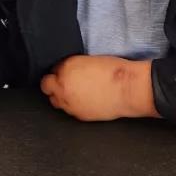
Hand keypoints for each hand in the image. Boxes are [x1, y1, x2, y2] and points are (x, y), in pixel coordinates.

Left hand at [40, 56, 157, 121]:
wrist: (128, 89)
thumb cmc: (115, 71)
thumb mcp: (90, 60)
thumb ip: (74, 67)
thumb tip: (70, 72)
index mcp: (66, 68)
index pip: (52, 69)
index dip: (60, 71)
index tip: (66, 72)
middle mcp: (63, 86)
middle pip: (47, 86)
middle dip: (54, 84)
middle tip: (65, 83)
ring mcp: (69, 103)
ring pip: (55, 101)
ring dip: (61, 96)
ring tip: (76, 93)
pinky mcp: (78, 115)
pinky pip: (68, 111)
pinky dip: (73, 106)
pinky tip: (84, 101)